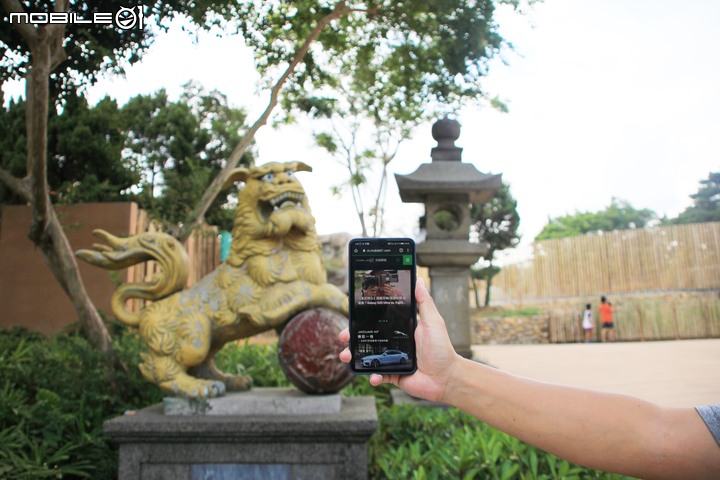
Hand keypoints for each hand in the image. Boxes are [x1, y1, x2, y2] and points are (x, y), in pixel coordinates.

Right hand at [339, 277, 461, 402]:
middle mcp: (394, 343)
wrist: (447, 378)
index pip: (378, 321)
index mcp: (401, 329)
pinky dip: (373, 376)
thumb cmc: (442, 349)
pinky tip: (373, 376)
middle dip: (352, 338)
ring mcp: (392, 359)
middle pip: (368, 338)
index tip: (351, 316)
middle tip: (343, 337)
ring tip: (346, 356)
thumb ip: (424, 302)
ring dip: (355, 357)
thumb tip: (418, 280)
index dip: (362, 319)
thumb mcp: (433, 322)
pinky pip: (379, 375)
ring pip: (368, 357)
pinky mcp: (394, 375)